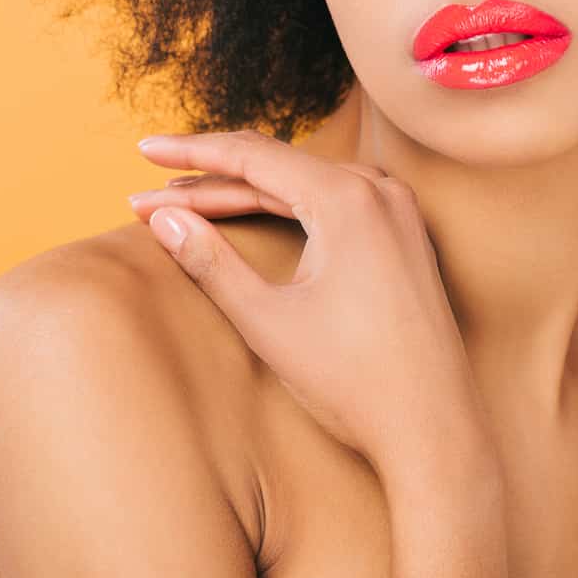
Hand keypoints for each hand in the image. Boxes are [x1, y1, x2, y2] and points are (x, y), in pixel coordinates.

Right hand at [126, 129, 489, 479]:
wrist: (435, 430)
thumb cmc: (355, 382)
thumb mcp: (268, 322)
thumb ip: (211, 263)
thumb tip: (164, 219)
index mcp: (349, 199)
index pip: (253, 156)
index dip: (191, 153)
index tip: (143, 148)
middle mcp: (380, 190)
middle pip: (277, 167)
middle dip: (209, 181)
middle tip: (145, 195)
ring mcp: (398, 210)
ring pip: (304, 184)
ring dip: (245, 192)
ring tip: (186, 204)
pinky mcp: (404, 234)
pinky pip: (334, 203)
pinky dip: (287, 208)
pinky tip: (250, 214)